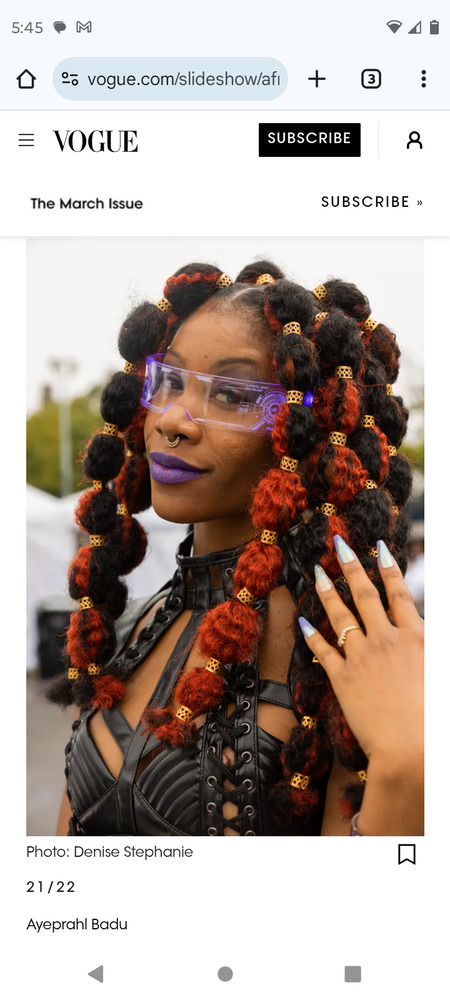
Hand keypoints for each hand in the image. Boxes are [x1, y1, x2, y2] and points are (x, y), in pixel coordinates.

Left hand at [299, 536, 423, 771]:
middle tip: (338, 545)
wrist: (412, 748)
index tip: (378, 548)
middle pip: (365, 596)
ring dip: (328, 591)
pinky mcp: (343, 679)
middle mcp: (387, 640)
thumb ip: (430, 644)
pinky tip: (303, 622)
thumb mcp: (440, 670)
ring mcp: (362, 658)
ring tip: (318, 572)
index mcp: (416, 637)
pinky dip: (312, 635)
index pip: (398, 594)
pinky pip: (323, 651)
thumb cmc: (435, 716)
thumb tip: (426, 631)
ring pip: (341, 616)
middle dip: (352, 567)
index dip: (388, 568)